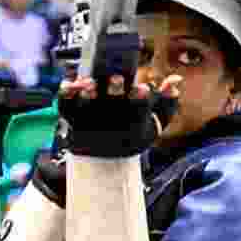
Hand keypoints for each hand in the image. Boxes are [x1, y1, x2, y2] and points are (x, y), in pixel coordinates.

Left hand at [58, 74, 180, 157]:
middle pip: (112, 106)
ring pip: (87, 108)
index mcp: (133, 123)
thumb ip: (167, 103)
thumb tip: (175, 80)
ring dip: (88, 95)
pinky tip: (67, 83)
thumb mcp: (154, 124)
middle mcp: (111, 123)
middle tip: (115, 78)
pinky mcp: (72, 120)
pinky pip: (65, 108)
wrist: (103, 162)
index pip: (139, 110)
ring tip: (89, 82)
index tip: (144, 87)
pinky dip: (65, 96)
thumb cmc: (131, 134)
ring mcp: (90, 122)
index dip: (141, 99)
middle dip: (114, 92)